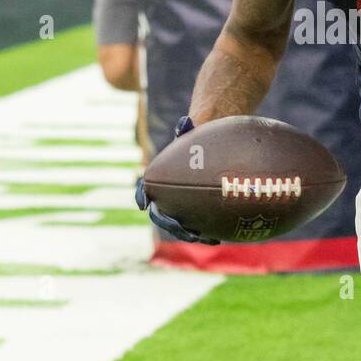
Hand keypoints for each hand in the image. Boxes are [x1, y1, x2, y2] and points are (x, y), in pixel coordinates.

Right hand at [134, 116, 220, 244]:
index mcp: (159, 179)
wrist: (206, 149)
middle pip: (162, 214)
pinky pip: (197, 225)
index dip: (142, 197)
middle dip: (172, 224)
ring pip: (180, 225)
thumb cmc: (195, 140)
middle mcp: (166, 196)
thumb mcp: (190, 132)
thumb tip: (185, 121)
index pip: (145, 189)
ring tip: (206, 238)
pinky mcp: (194, 212)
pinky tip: (218, 237)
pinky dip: (205, 232)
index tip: (143, 204)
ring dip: (190, 234)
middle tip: (185, 229)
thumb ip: (185, 129)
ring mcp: (180, 206)